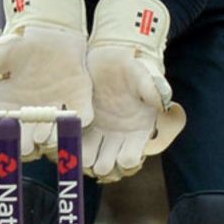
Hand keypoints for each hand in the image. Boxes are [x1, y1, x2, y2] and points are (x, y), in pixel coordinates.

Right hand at [0, 0, 91, 157]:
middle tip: (22, 146)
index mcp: (8, 103)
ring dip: (47, 135)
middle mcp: (30, 114)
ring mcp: (54, 112)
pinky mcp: (78, 105)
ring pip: (50, 131)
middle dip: (22, 142)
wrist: (56, 37)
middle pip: (23, 136)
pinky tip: (69, 118)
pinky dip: (75, 122)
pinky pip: (78, 117)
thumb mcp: (5, 50)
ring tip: (43, 135)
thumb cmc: (25, 45)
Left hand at [82, 0, 185, 181]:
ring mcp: (98, 134)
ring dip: (82, 157)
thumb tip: (162, 103)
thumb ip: (153, 90)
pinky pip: (72, 140)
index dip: (126, 159)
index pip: (131, 157)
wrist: (109, 58)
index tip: (123, 157)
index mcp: (138, 133)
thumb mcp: (143, 75)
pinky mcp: (80, 125)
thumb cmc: (131, 68)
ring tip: (76, 153)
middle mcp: (117, 139)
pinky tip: (62, 138)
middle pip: (108, 163)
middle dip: (102, 164)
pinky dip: (66, 142)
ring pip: (89, 156)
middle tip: (96, 162)